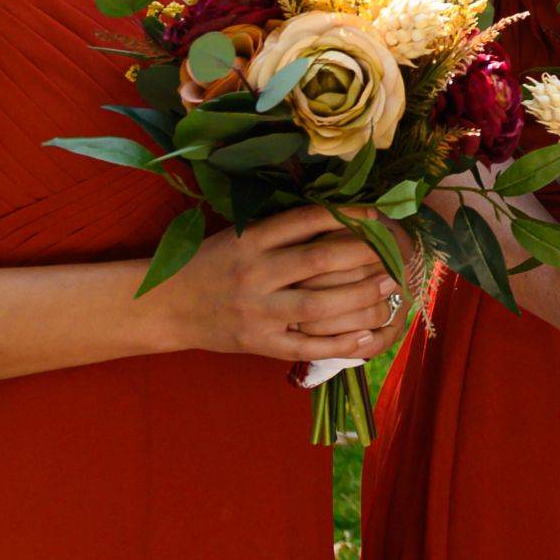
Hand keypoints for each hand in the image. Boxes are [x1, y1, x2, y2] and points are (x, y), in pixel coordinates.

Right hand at [159, 206, 400, 360]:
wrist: (164, 305)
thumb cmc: (212, 262)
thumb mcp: (241, 235)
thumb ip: (284, 229)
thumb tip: (345, 216)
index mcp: (251, 241)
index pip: (307, 220)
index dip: (348, 215)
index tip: (378, 213)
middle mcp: (255, 274)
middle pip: (320, 262)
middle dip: (365, 257)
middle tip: (395, 256)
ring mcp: (256, 312)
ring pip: (319, 306)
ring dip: (361, 297)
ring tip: (390, 288)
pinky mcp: (257, 343)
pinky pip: (305, 346)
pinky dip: (339, 343)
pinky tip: (366, 335)